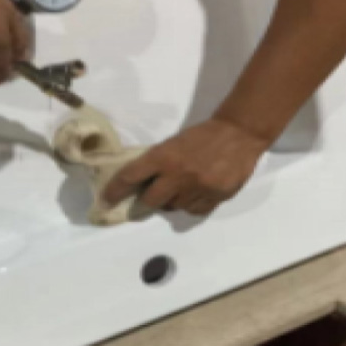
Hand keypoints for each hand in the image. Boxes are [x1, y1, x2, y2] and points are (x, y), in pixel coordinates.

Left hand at [103, 118, 269, 215]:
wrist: (239, 134)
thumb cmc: (202, 136)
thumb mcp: (174, 143)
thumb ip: (158, 163)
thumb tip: (141, 185)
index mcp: (164, 157)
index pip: (131, 177)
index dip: (115, 191)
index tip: (106, 200)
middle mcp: (178, 175)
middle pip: (150, 201)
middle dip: (147, 200)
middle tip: (149, 197)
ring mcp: (197, 188)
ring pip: (173, 207)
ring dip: (172, 201)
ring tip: (181, 188)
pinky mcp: (215, 197)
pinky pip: (193, 211)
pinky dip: (190, 205)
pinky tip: (196, 193)